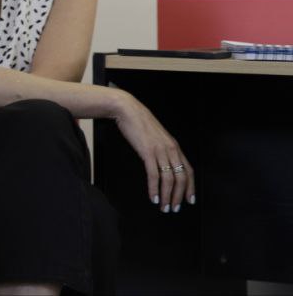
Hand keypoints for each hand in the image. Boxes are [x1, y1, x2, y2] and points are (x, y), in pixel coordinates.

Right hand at [113, 92, 195, 212]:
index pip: (188, 171)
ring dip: (167, 196)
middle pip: (181, 178)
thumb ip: (163, 149)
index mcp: (175, 147)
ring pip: (169, 179)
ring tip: (164, 207)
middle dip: (179, 196)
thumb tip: (163, 163)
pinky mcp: (148, 152)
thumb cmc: (140, 123)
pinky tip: (153, 196)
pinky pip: (154, 175)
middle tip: (175, 208)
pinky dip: (154, 189)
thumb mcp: (157, 137)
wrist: (129, 111)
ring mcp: (160, 151)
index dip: (190, 187)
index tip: (189, 199)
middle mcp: (171, 150)